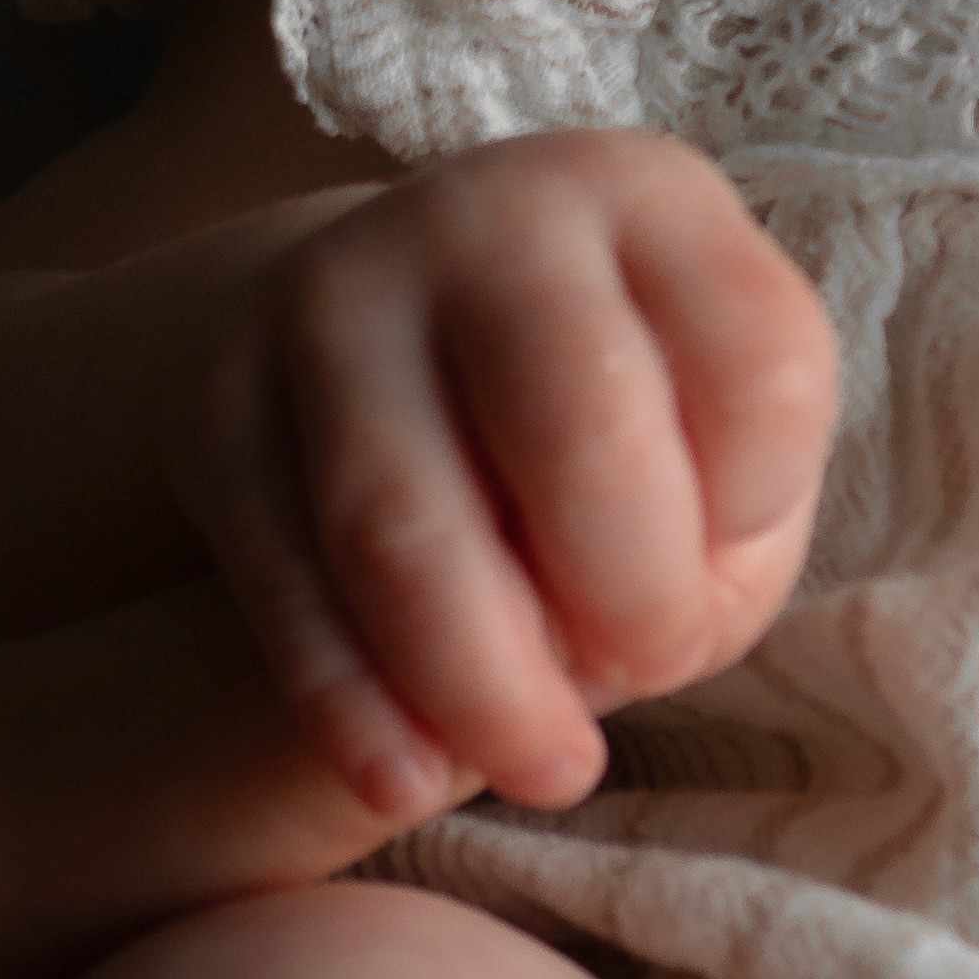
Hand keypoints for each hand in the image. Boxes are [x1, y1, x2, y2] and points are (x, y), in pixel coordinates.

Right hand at [170, 131, 834, 816]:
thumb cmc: (610, 420)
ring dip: (481, 683)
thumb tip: (596, 651)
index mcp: (644, 200)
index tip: (731, 545)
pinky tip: (405, 777)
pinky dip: (349, 699)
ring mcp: (332, 299)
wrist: (382, 331)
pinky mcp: (218, 400)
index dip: (761, 491)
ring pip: (403, 522)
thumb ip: (714, 529)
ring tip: (549, 770)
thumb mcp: (708, 432)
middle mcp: (486, 218)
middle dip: (631, 597)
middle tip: (649, 674)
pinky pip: (280, 576)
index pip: (756, 353)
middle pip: (576, 426)